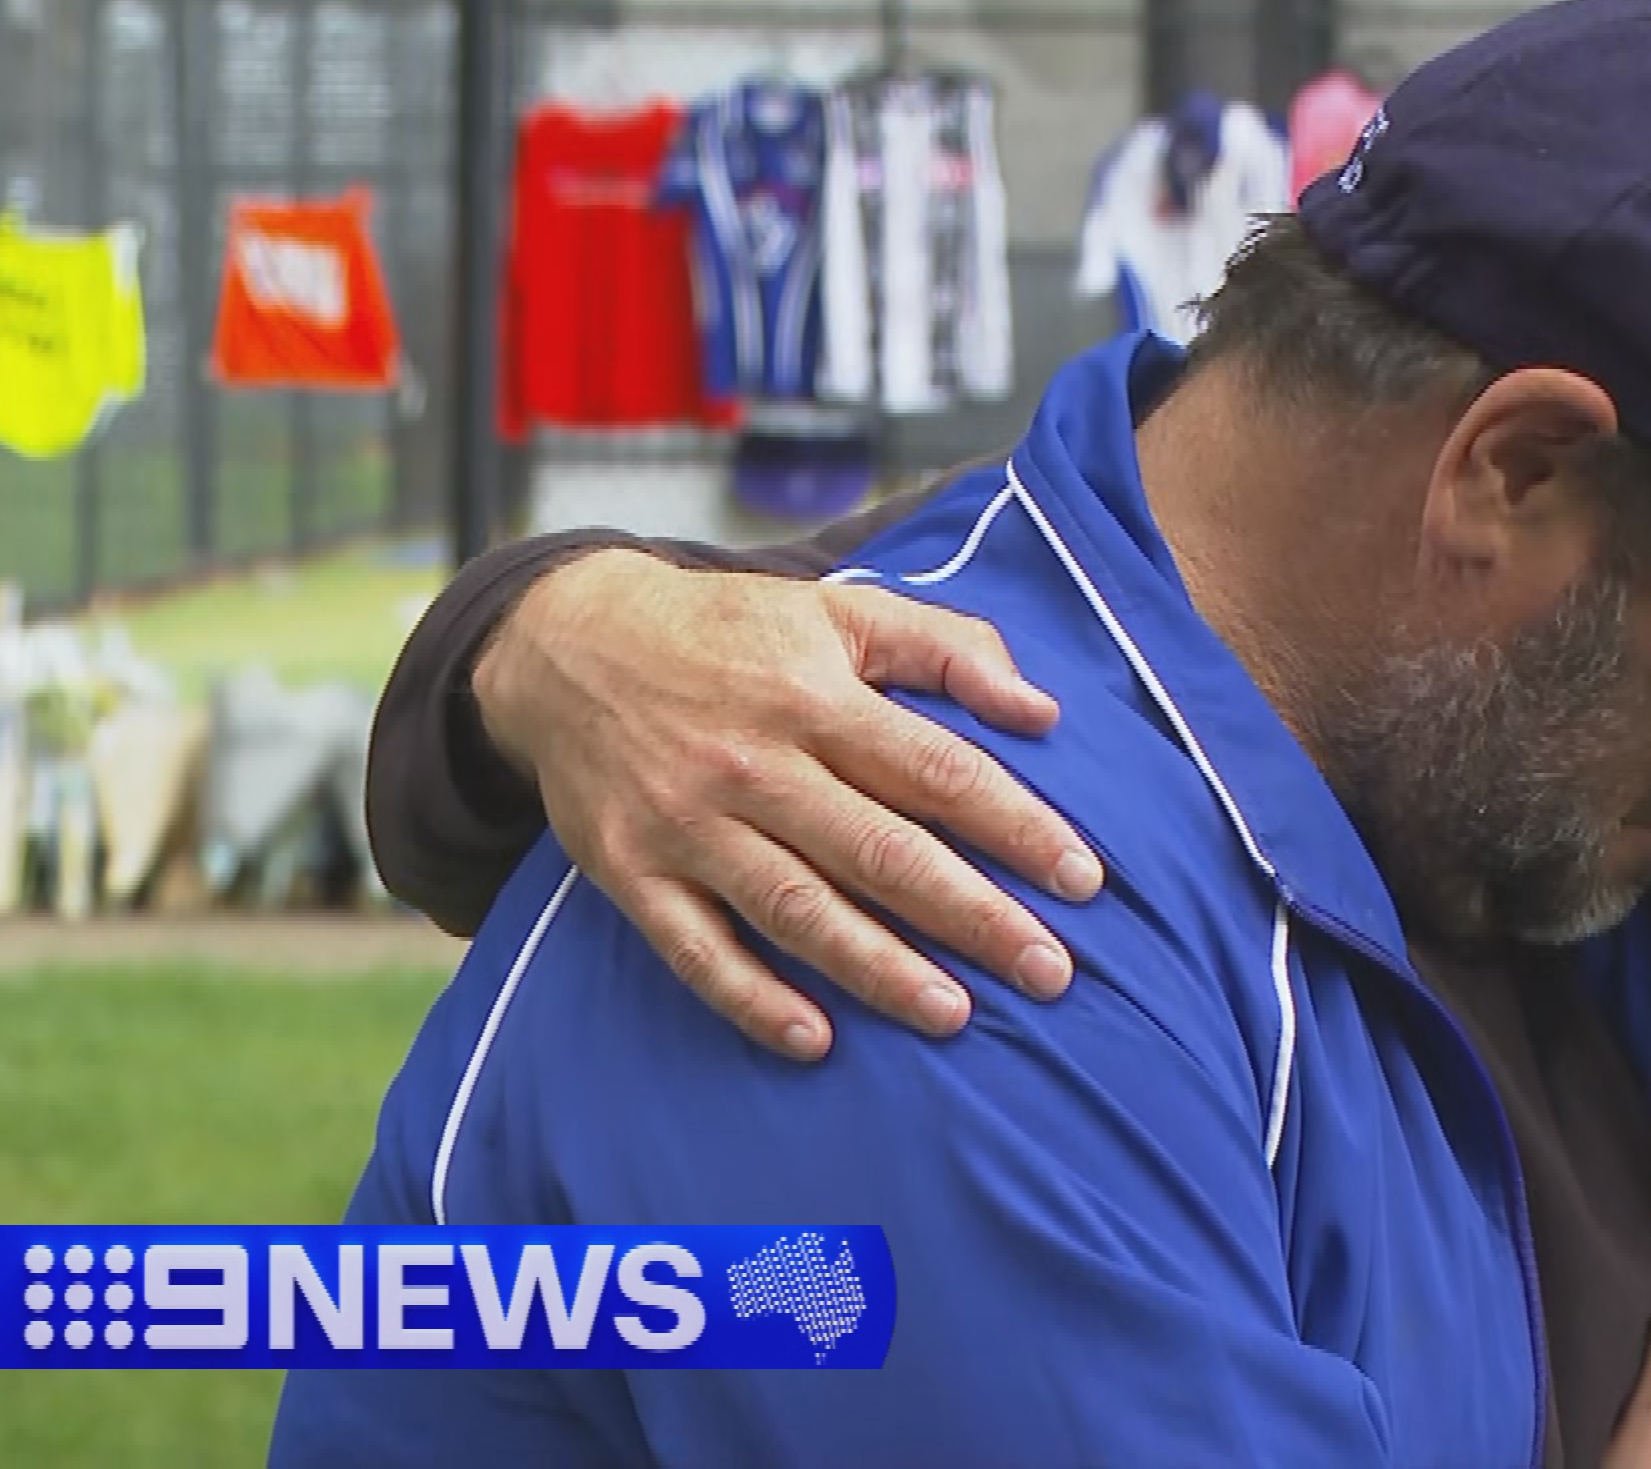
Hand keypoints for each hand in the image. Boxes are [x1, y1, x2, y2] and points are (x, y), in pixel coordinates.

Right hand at [472, 548, 1093, 1061]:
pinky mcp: (631, 874)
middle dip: (975, 917)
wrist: (566, 641)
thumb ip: (948, 648)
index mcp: (817, 699)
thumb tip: (1042, 711)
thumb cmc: (731, 632)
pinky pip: (694, 950)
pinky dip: (752, 999)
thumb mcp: (840, 610)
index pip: (939, 772)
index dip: (1018, 826)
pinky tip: (815, 1040)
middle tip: (1052, 973)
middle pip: (882, 853)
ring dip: (879, 970)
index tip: (1084, 880)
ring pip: (798, 910)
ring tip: (957, 1015)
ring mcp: (688, 825)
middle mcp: (756, 766)